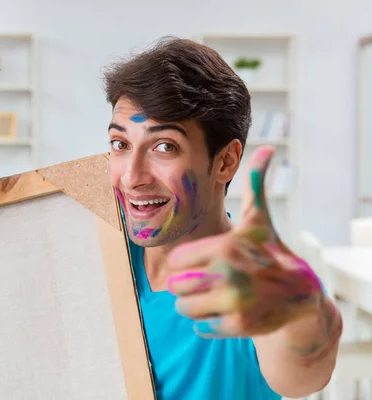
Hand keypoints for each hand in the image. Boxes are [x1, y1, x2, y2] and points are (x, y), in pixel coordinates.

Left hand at [166, 146, 322, 337]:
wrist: (300, 293)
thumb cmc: (270, 251)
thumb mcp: (258, 219)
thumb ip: (253, 185)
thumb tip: (264, 148)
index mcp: (226, 246)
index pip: (176, 261)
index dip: (184, 263)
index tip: (200, 263)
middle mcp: (228, 274)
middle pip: (176, 286)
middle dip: (186, 285)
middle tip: (205, 282)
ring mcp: (234, 302)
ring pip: (184, 308)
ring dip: (194, 304)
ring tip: (212, 296)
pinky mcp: (238, 325)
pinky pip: (200, 326)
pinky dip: (208, 321)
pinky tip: (224, 310)